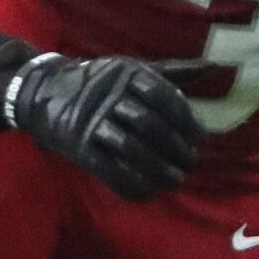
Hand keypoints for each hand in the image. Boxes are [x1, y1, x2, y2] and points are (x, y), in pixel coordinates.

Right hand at [8, 54, 203, 200]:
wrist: (44, 93)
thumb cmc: (99, 84)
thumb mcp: (133, 70)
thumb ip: (173, 72)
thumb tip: (213, 66)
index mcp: (129, 73)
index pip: (167, 99)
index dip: (187, 122)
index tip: (198, 140)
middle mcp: (111, 95)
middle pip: (152, 125)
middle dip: (176, 149)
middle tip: (189, 164)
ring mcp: (93, 122)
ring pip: (132, 150)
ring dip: (158, 170)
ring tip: (174, 180)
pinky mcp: (79, 146)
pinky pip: (109, 170)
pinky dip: (131, 185)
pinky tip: (148, 192)